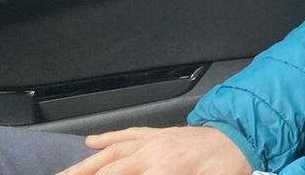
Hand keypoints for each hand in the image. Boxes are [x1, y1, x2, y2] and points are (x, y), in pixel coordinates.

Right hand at [57, 125, 251, 174]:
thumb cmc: (224, 170)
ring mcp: (155, 141)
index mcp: (164, 171)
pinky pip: (129, 135)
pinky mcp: (161, 133)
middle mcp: (153, 154)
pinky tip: (90, 142)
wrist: (241, 141)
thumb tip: (137, 174)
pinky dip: (109, 138)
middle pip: (108, 170)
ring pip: (112, 152)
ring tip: (63, 173)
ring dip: (85, 164)